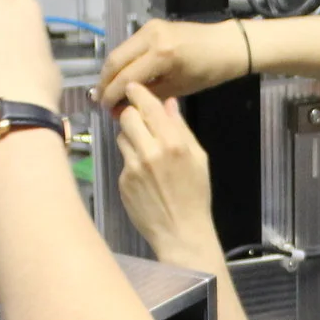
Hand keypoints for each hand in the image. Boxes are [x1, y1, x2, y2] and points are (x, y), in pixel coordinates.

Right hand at [99, 18, 253, 115]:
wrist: (226, 44)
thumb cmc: (208, 71)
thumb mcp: (178, 89)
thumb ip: (148, 96)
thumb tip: (122, 107)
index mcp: (161, 55)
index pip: (126, 77)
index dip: (112, 95)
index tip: (104, 110)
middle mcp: (151, 36)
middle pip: (115, 61)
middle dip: (104, 82)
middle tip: (100, 101)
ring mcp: (149, 28)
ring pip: (119, 51)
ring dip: (110, 71)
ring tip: (107, 91)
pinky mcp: (151, 25)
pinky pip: (129, 46)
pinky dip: (121, 61)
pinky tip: (120, 76)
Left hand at [116, 92, 222, 267]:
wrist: (180, 232)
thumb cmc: (195, 195)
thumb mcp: (198, 158)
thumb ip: (181, 129)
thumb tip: (168, 104)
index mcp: (173, 143)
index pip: (148, 107)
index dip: (137, 93)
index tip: (133, 87)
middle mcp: (150, 152)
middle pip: (127, 117)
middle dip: (132, 115)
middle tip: (139, 121)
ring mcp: (133, 167)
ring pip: (121, 137)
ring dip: (130, 138)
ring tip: (146, 152)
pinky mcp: (123, 181)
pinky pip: (123, 160)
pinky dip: (131, 161)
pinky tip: (145, 176)